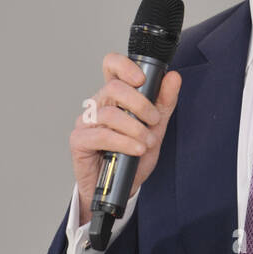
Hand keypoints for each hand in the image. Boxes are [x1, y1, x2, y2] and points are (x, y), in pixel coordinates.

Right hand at [70, 53, 181, 224]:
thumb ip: (164, 103)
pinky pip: (101, 135)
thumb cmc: (134, 156)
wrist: (122, 188)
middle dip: (140, 103)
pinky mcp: (79, 141)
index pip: (111, 66)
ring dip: (135, 128)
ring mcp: (86, 122)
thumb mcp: (156, 128)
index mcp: (115, 96)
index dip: (124, 65)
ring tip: (147, 143)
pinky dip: (123, 142)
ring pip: (109, 112)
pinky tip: (136, 149)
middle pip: (114, 87)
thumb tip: (173, 77)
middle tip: (154, 120)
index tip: (142, 79)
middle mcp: (98, 105)